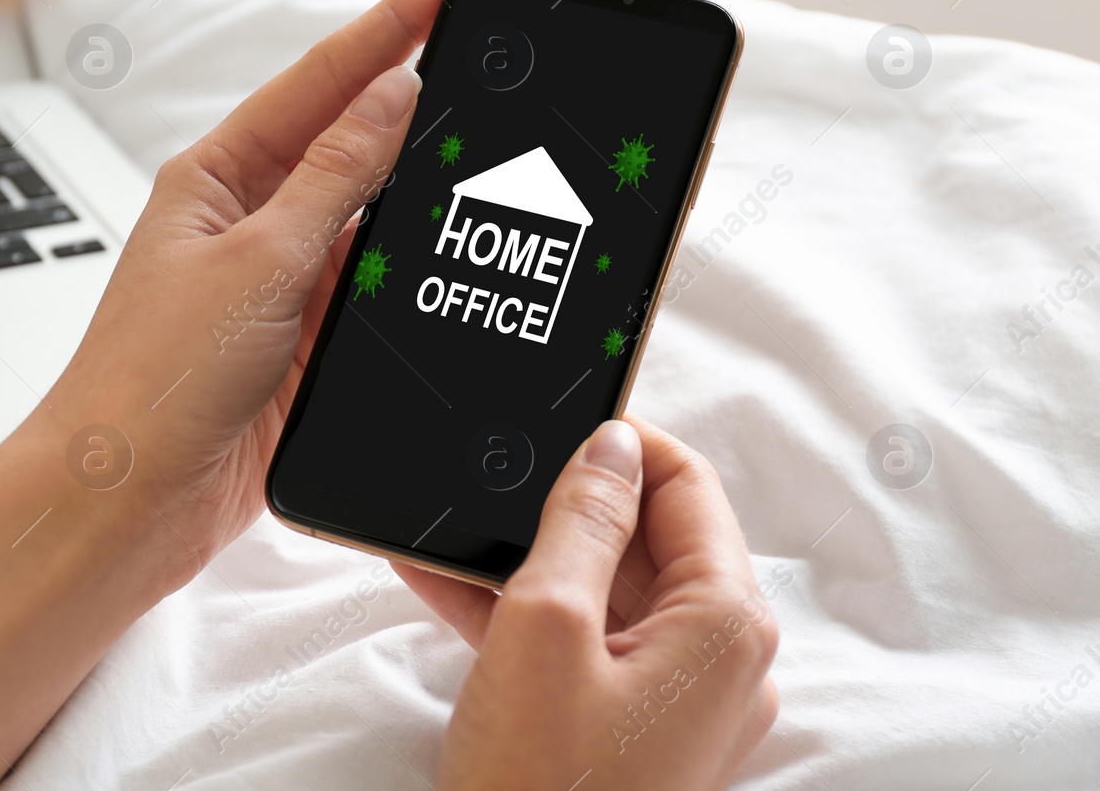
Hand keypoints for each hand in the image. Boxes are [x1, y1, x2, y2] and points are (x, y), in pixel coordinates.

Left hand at [45, 0, 467, 575]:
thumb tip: (393, 93)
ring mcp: (277, 285)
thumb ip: (333, 178)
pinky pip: (374, 293)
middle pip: (349, 143)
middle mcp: (246, 222)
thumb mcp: (257, 262)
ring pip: (369, 220)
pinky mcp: (302, 347)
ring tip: (494, 151)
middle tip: (493, 56)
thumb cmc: (150, 382)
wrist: (124, 507)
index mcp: (214, 178)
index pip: (319, 82)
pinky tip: (456, 260)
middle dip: (418, 101)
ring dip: (420, 194)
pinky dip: (412, 276)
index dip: (389, 26)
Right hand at [398, 416, 778, 790]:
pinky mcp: (633, 728)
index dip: (622, 441)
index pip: (688, 487)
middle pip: (648, 537)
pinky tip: (445, 582)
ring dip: (527, 554)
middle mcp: (720, 658)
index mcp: (725, 623)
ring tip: (447, 525)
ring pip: (606, 589)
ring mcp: (678, 699)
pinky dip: (523, 610)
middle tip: (490, 473)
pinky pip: (584, 642)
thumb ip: (581, 519)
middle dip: (560, 501)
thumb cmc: (541, 786)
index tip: (556, 417)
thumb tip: (612, 443)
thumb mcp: (545, 624)